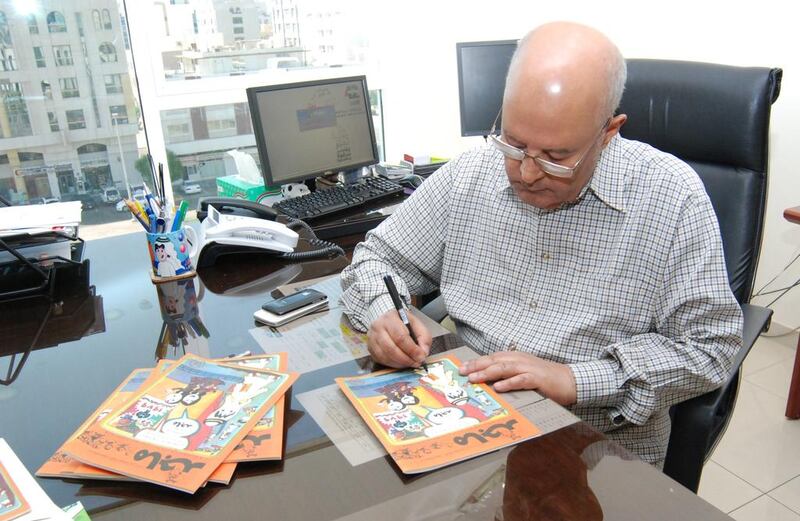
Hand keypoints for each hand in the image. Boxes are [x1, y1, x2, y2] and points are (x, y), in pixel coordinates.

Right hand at [367, 309, 432, 367]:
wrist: (387, 320)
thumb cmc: (402, 322)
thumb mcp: (416, 324)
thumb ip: (423, 338)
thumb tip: (423, 353)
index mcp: (390, 318)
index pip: (401, 337)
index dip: (412, 349)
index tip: (421, 356)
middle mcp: (378, 327)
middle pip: (391, 348)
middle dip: (406, 359)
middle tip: (416, 362)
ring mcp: (372, 338)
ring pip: (385, 356)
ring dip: (400, 363)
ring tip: (410, 363)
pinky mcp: (370, 348)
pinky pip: (381, 360)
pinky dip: (393, 364)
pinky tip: (401, 363)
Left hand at [459, 351, 576, 405]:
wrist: (568, 380)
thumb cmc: (543, 378)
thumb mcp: (522, 372)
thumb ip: (507, 374)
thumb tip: (487, 380)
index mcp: (514, 357)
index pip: (491, 358)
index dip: (476, 362)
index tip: (461, 367)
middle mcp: (519, 360)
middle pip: (494, 361)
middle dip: (476, 366)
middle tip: (462, 372)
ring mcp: (528, 368)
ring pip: (504, 368)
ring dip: (487, 373)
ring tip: (474, 378)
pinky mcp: (537, 379)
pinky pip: (521, 380)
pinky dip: (509, 383)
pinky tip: (498, 387)